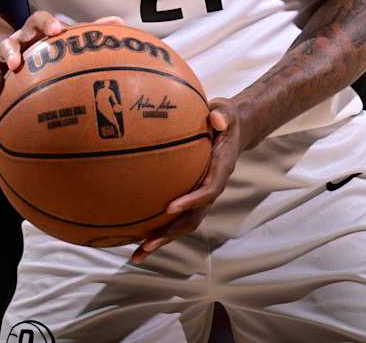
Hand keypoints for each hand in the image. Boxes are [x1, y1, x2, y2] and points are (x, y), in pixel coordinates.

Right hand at [0, 11, 123, 132]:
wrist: (17, 60)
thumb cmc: (50, 51)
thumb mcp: (66, 42)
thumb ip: (90, 34)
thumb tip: (120, 23)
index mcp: (35, 34)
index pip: (38, 20)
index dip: (46, 24)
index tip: (57, 31)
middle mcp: (16, 46)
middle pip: (9, 41)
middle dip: (11, 50)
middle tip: (17, 62)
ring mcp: (1, 65)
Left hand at [129, 98, 242, 264]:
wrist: (232, 130)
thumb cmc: (225, 119)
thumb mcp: (227, 112)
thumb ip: (222, 115)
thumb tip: (216, 118)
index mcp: (220, 170)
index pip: (208, 191)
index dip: (191, 202)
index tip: (170, 207)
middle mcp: (211, 189)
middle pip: (193, 219)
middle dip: (171, 233)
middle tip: (147, 243)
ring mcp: (200, 196)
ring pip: (182, 224)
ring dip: (161, 239)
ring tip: (137, 254)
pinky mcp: (190, 196)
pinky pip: (174, 216)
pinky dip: (157, 227)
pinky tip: (133, 234)